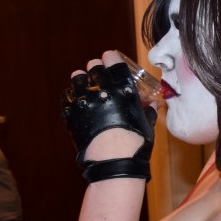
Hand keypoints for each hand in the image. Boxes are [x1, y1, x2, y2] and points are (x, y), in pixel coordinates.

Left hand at [62, 51, 155, 182]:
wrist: (113, 161)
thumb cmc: (134, 142)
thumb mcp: (145, 122)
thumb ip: (148, 109)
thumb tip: (152, 103)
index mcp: (121, 87)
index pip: (112, 59)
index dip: (112, 58)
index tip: (112, 62)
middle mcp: (100, 89)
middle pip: (93, 66)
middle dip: (98, 69)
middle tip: (102, 77)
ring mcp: (83, 100)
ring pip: (77, 77)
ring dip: (83, 80)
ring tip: (88, 88)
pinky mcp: (70, 113)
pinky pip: (67, 96)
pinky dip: (73, 96)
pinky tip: (79, 103)